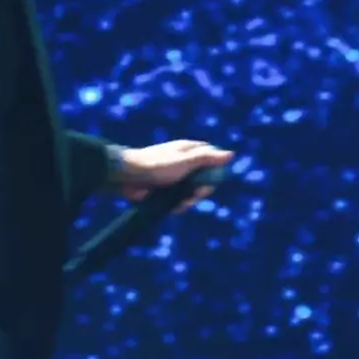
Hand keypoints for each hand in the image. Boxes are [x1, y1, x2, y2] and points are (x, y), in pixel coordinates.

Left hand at [117, 139, 233, 213]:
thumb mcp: (186, 160)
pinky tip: (172, 207)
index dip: (215, 169)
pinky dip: (176, 205)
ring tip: (180, 202)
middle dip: (201, 190)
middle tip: (194, 194)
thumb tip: (230, 154)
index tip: (213, 179)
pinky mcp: (164, 191)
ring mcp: (172, 178)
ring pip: (190, 193)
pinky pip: (177, 201)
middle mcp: (182, 163)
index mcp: (187, 151)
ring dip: (188, 200)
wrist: (128, 176)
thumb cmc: (157, 164)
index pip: (210, 158)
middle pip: (202, 179)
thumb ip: (208, 158)